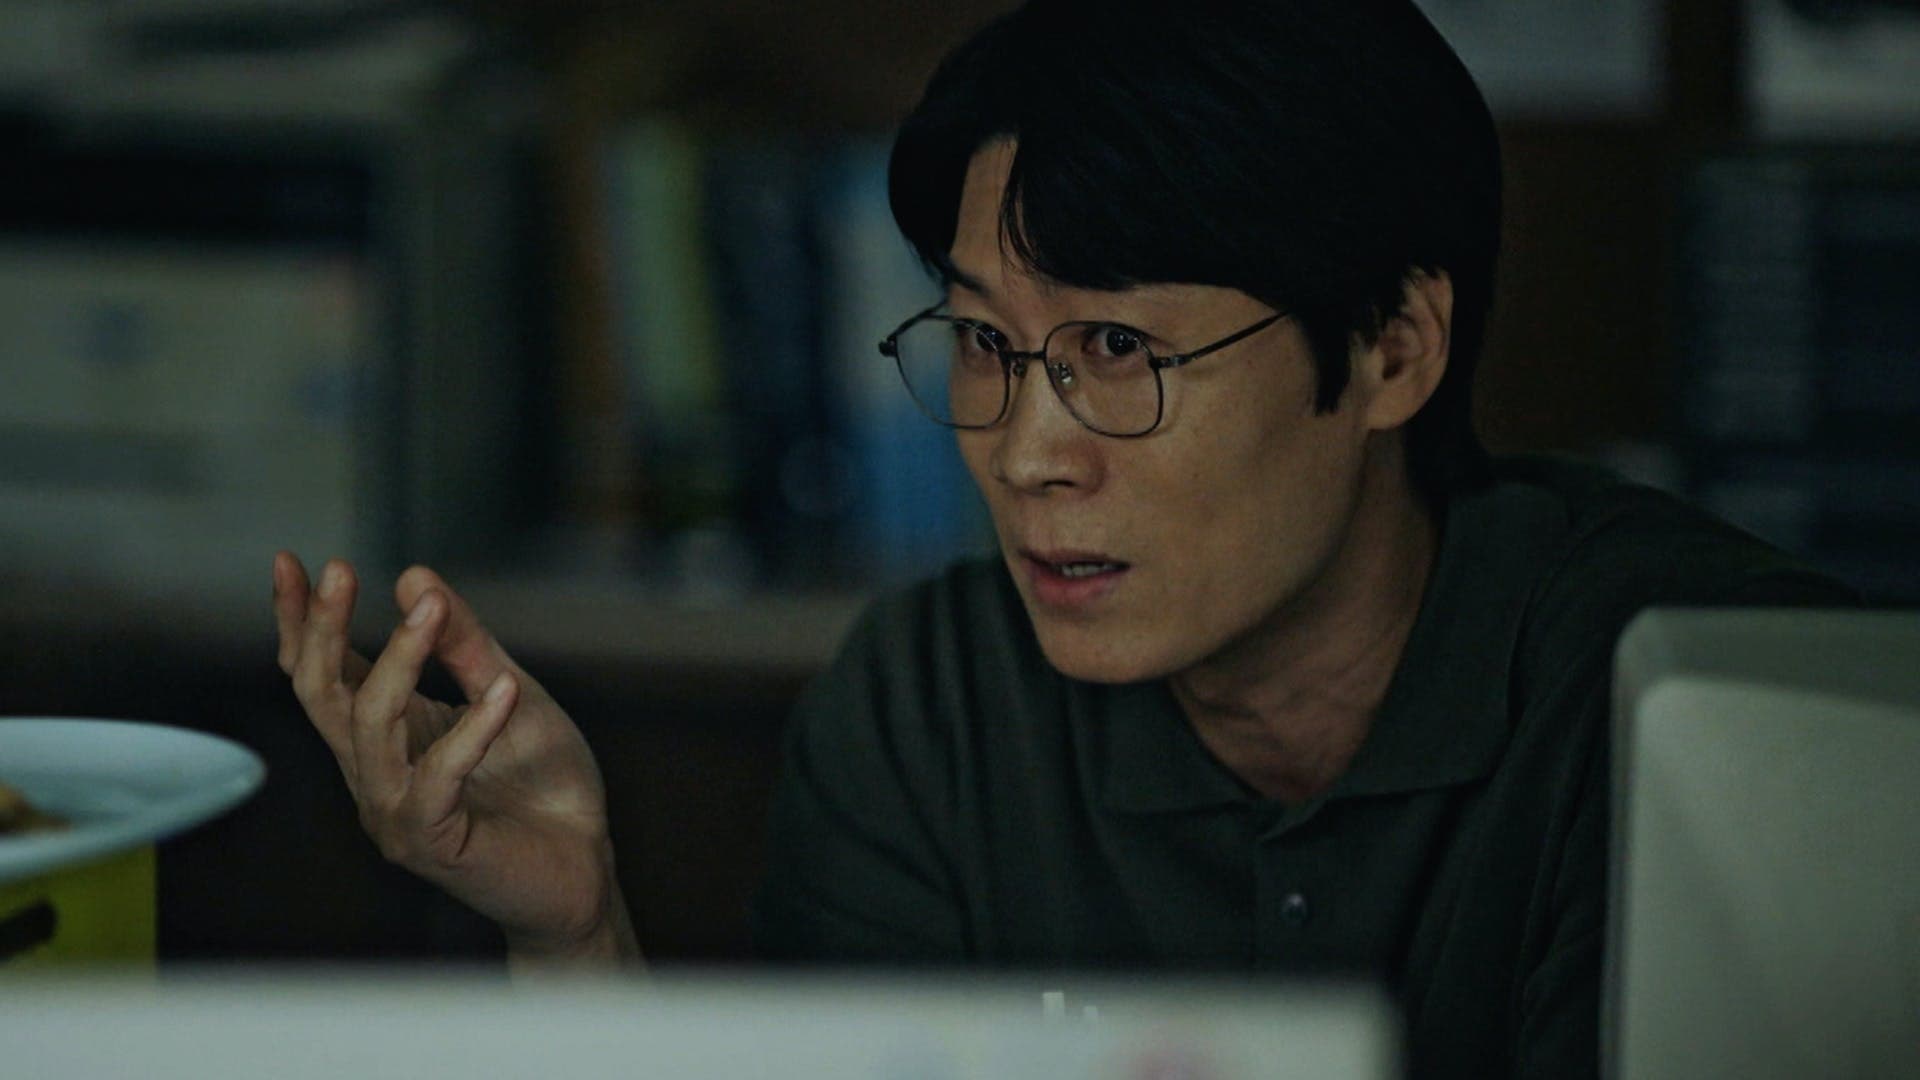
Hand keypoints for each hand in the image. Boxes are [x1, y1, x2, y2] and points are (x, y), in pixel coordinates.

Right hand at [272, 552, 638, 965]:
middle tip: (339, 571)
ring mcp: (396, 812)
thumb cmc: (545, 787)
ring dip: (398, 662)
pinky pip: (437, 778)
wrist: (585, 868)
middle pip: (323, 695)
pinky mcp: (433, 843)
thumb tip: (414, 578)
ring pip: (367, 728)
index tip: (289, 560)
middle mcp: (375, 773)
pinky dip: (472, 731)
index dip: (301, 621)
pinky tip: (507, 691)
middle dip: (322, 629)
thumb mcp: (512, 691)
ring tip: (430, 611)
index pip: (325, 674)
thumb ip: (465, 644)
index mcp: (386, 737)